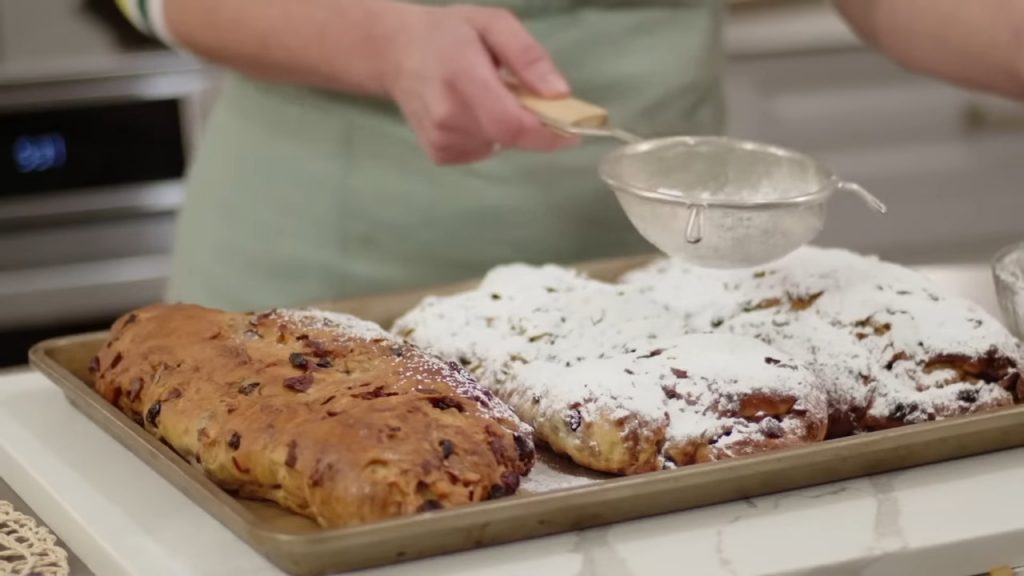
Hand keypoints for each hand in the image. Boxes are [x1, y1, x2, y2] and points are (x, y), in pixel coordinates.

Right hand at [385, 4, 579, 164]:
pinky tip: (470, 112)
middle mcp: (448, 116)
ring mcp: (440, 139)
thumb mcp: (494, 25)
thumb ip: (528, 57)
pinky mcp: (440, 154)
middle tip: (519, 93)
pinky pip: (483, 151)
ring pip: (499, 145)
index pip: (511, 124)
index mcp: (462, 77)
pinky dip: (488, 135)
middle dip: (529, 121)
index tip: (572, 129)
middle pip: (510, 136)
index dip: (548, 133)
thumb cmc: (449, 34)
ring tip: (486, 96)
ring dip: (506, 126)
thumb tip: (560, 94)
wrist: (396, 53)